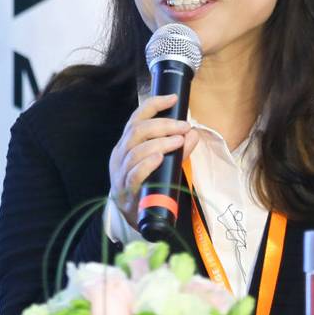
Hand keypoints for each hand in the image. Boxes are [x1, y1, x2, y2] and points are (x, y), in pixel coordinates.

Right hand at [109, 94, 199, 225]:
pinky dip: (147, 163)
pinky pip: (134, 174)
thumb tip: (193, 133)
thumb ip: (177, 149)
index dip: (154, 105)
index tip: (173, 98)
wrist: (134, 216)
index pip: (136, 118)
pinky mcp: (126, 190)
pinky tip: (160, 158)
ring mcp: (120, 173)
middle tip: (184, 126)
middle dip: (163, 125)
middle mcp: (120, 155)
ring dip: (160, 143)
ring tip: (179, 141)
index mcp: (126, 144)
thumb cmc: (147, 184)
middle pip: (137, 131)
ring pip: (136, 151)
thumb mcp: (162, 163)